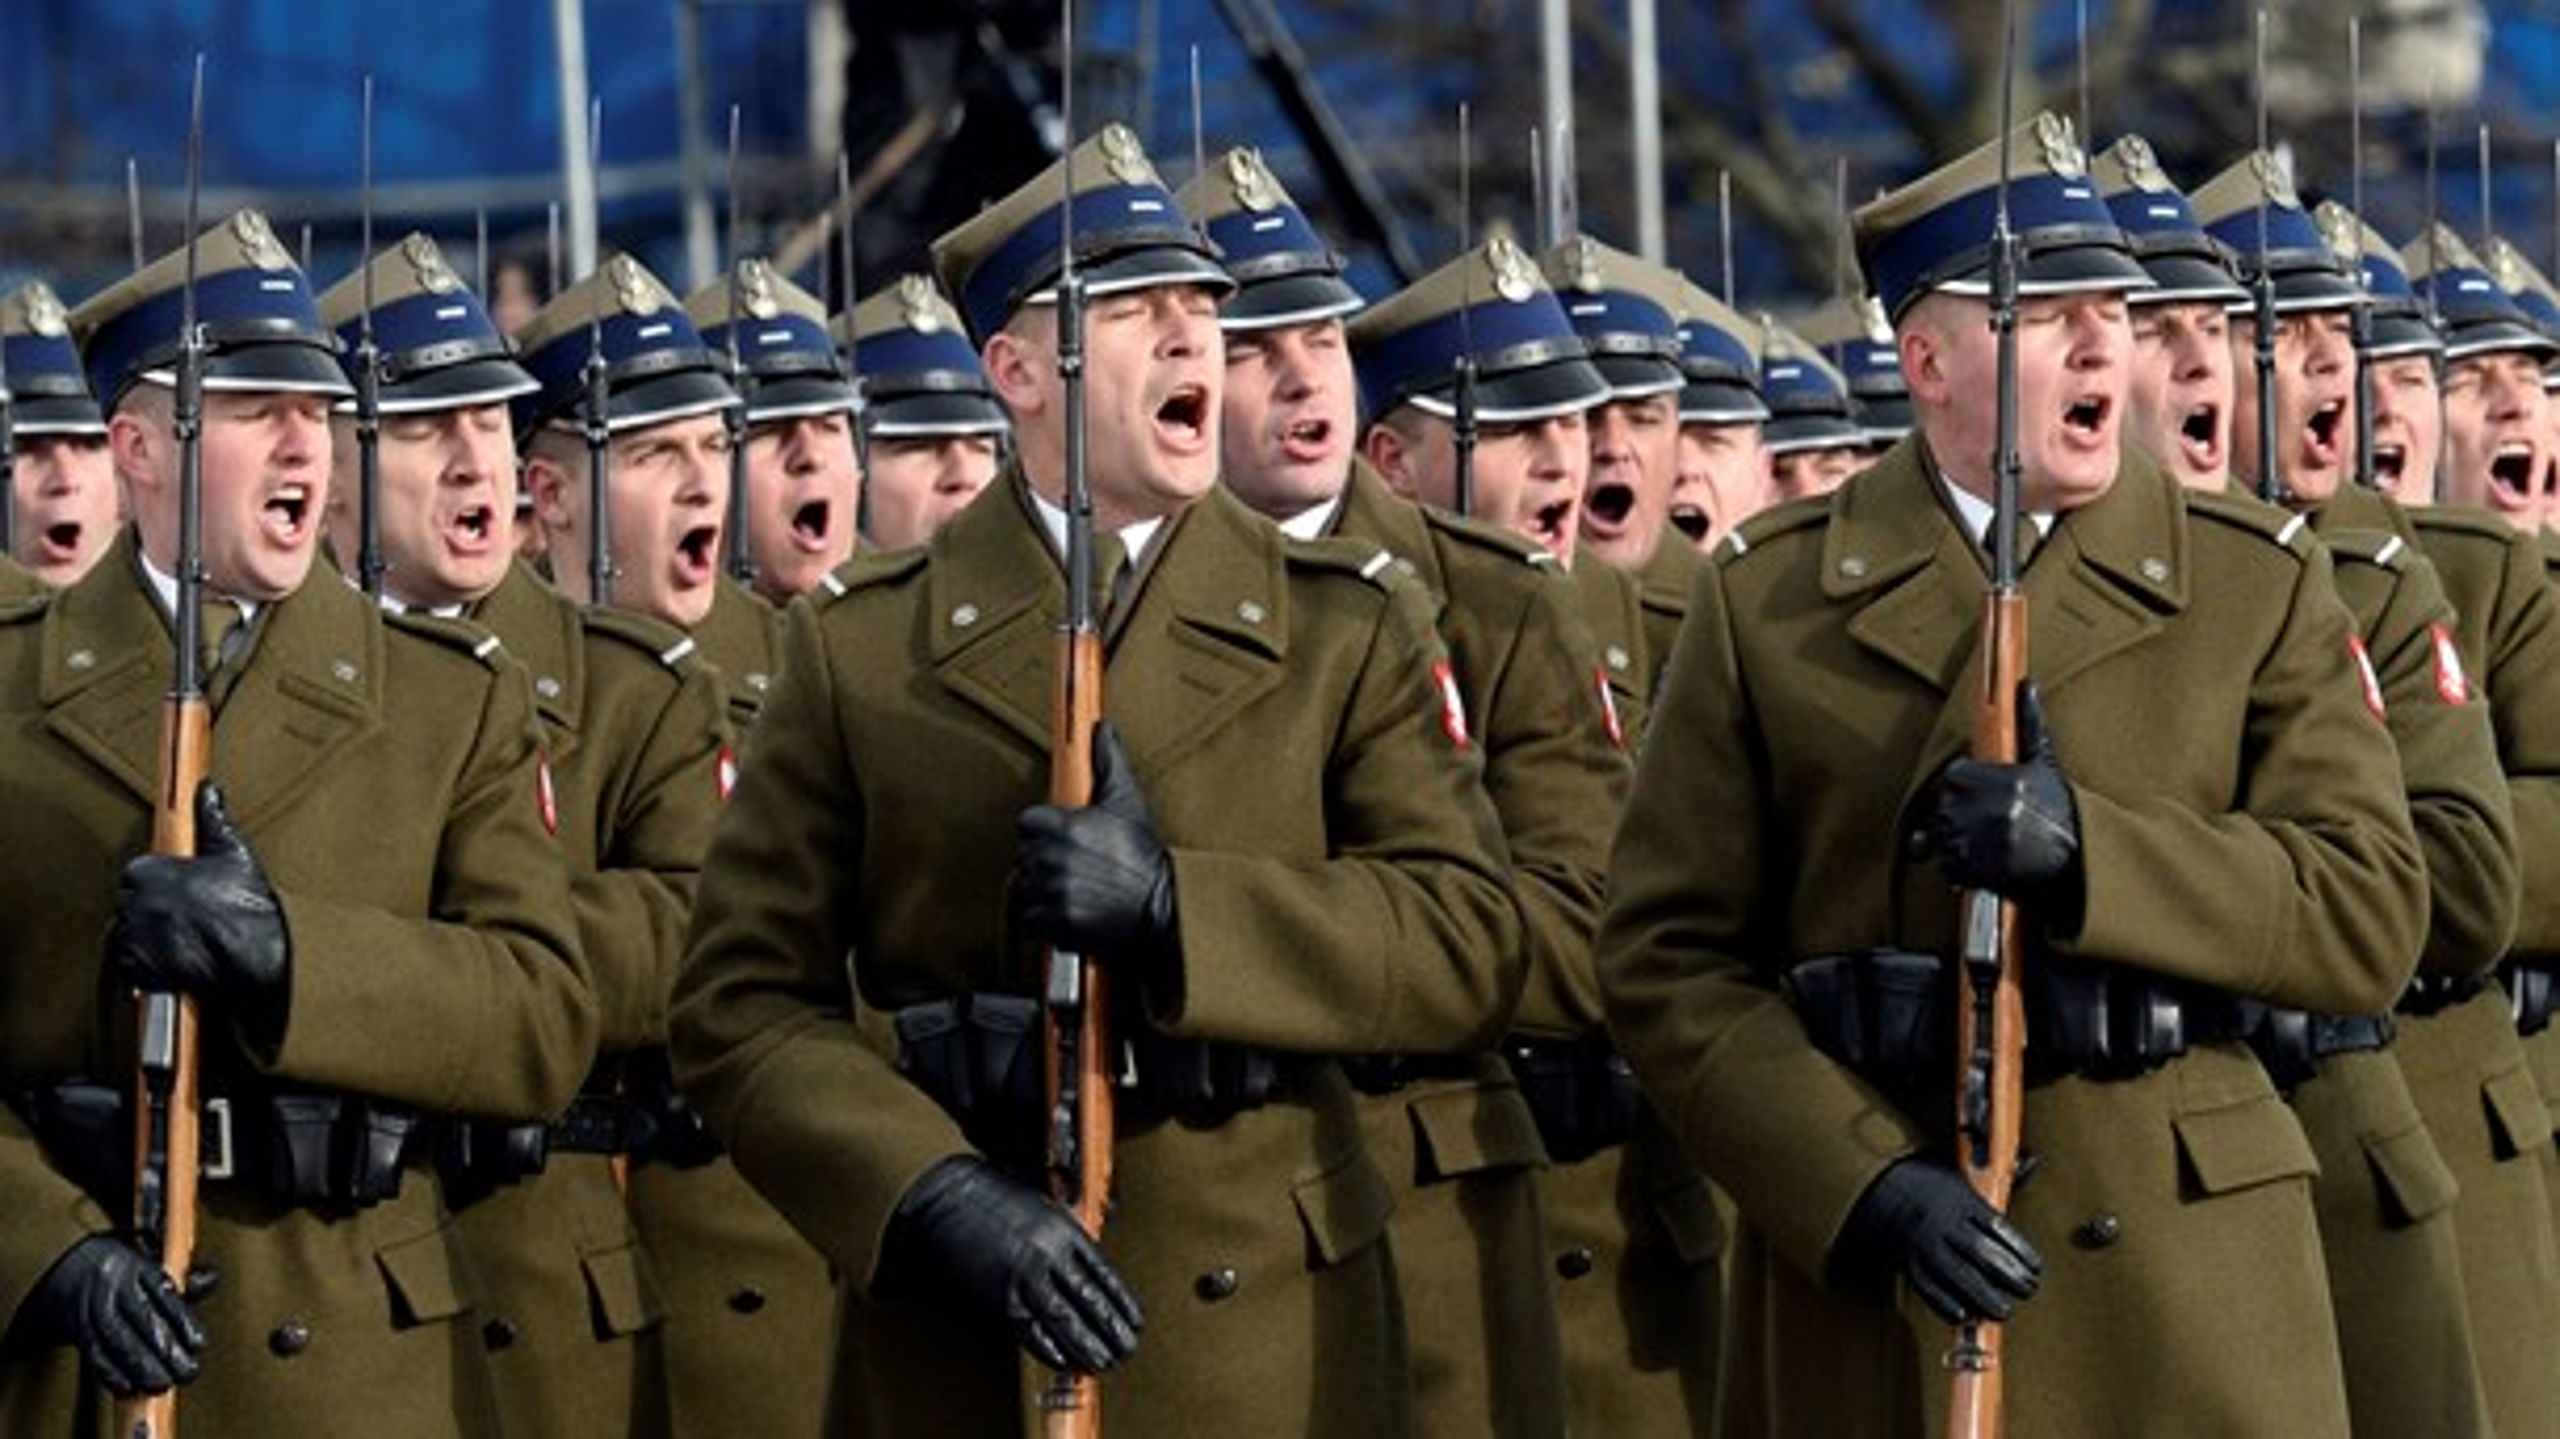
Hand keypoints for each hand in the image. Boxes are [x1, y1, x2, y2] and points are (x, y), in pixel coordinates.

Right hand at [22, 1236, 203, 1396]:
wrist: (68, 1268)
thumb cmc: (126, 1273)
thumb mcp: (152, 1266)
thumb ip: (183, 1280)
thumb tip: (211, 1279)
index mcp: (136, 1267)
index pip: (162, 1293)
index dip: (181, 1320)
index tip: (199, 1344)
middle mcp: (112, 1287)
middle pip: (140, 1319)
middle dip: (164, 1349)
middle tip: (186, 1372)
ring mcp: (92, 1308)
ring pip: (117, 1339)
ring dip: (140, 1366)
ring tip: (161, 1385)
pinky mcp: (79, 1330)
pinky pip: (93, 1353)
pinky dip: (110, 1373)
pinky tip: (128, 1389)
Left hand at [109, 782, 291, 1048]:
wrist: (252, 971)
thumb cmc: (247, 916)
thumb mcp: (236, 858)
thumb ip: (213, 821)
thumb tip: (207, 793)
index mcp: (148, 869)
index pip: (141, 871)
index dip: (166, 881)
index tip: (184, 890)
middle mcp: (133, 901)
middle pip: (134, 900)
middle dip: (157, 906)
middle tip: (190, 915)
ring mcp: (132, 935)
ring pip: (133, 929)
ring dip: (153, 933)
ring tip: (187, 938)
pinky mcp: (133, 967)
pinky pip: (132, 960)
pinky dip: (149, 960)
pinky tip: (180, 956)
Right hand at [883, 1157, 1142, 1372]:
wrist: (947, 1197)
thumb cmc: (995, 1200)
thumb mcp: (1042, 1209)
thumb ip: (1065, 1238)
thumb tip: (1087, 1271)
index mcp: (1064, 1230)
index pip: (1104, 1276)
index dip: (1122, 1304)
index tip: (1135, 1323)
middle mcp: (1048, 1254)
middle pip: (1089, 1301)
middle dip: (1111, 1330)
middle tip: (1127, 1351)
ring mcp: (1023, 1276)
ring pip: (1063, 1320)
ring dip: (1086, 1346)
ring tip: (1103, 1363)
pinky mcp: (998, 1294)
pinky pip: (1029, 1328)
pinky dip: (1049, 1348)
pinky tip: (1064, 1360)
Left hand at [1013, 722, 1178, 975]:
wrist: (1162, 908)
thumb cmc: (1144, 856)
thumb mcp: (1128, 803)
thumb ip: (1107, 762)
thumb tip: (1101, 728)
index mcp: (1063, 826)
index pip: (1027, 822)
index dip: (1043, 830)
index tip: (1064, 839)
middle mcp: (1052, 859)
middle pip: (1024, 856)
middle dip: (1043, 861)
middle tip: (1074, 868)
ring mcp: (1052, 893)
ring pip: (1023, 888)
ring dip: (1040, 891)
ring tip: (1072, 890)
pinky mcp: (1055, 925)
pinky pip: (1029, 921)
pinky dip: (1042, 922)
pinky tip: (1068, 912)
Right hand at [1832, 1157, 2042, 1324]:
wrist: (1881, 1189)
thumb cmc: (1932, 1186)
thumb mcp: (1962, 1180)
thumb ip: (1992, 1187)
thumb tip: (2031, 1167)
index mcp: (1959, 1201)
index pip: (1995, 1227)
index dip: (2019, 1250)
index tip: (2036, 1267)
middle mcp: (1942, 1223)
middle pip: (1979, 1253)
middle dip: (2007, 1275)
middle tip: (2028, 1289)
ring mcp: (1924, 1244)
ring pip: (1955, 1274)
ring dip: (1981, 1295)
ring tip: (2003, 1310)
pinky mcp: (1909, 1262)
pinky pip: (1927, 1287)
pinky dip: (1945, 1304)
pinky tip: (1964, 1315)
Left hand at [1931, 681, 2080, 916]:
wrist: (2080, 862)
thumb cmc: (2062, 811)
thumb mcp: (2047, 765)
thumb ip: (2030, 723)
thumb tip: (2025, 684)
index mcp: (2007, 782)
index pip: (1955, 775)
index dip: (1965, 784)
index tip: (1981, 794)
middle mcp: (1993, 811)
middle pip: (1946, 806)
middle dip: (1960, 813)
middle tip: (1984, 822)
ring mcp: (1984, 844)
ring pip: (1944, 837)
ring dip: (1956, 841)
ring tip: (1985, 843)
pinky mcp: (1980, 873)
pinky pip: (1949, 867)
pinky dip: (1958, 868)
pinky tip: (1982, 862)